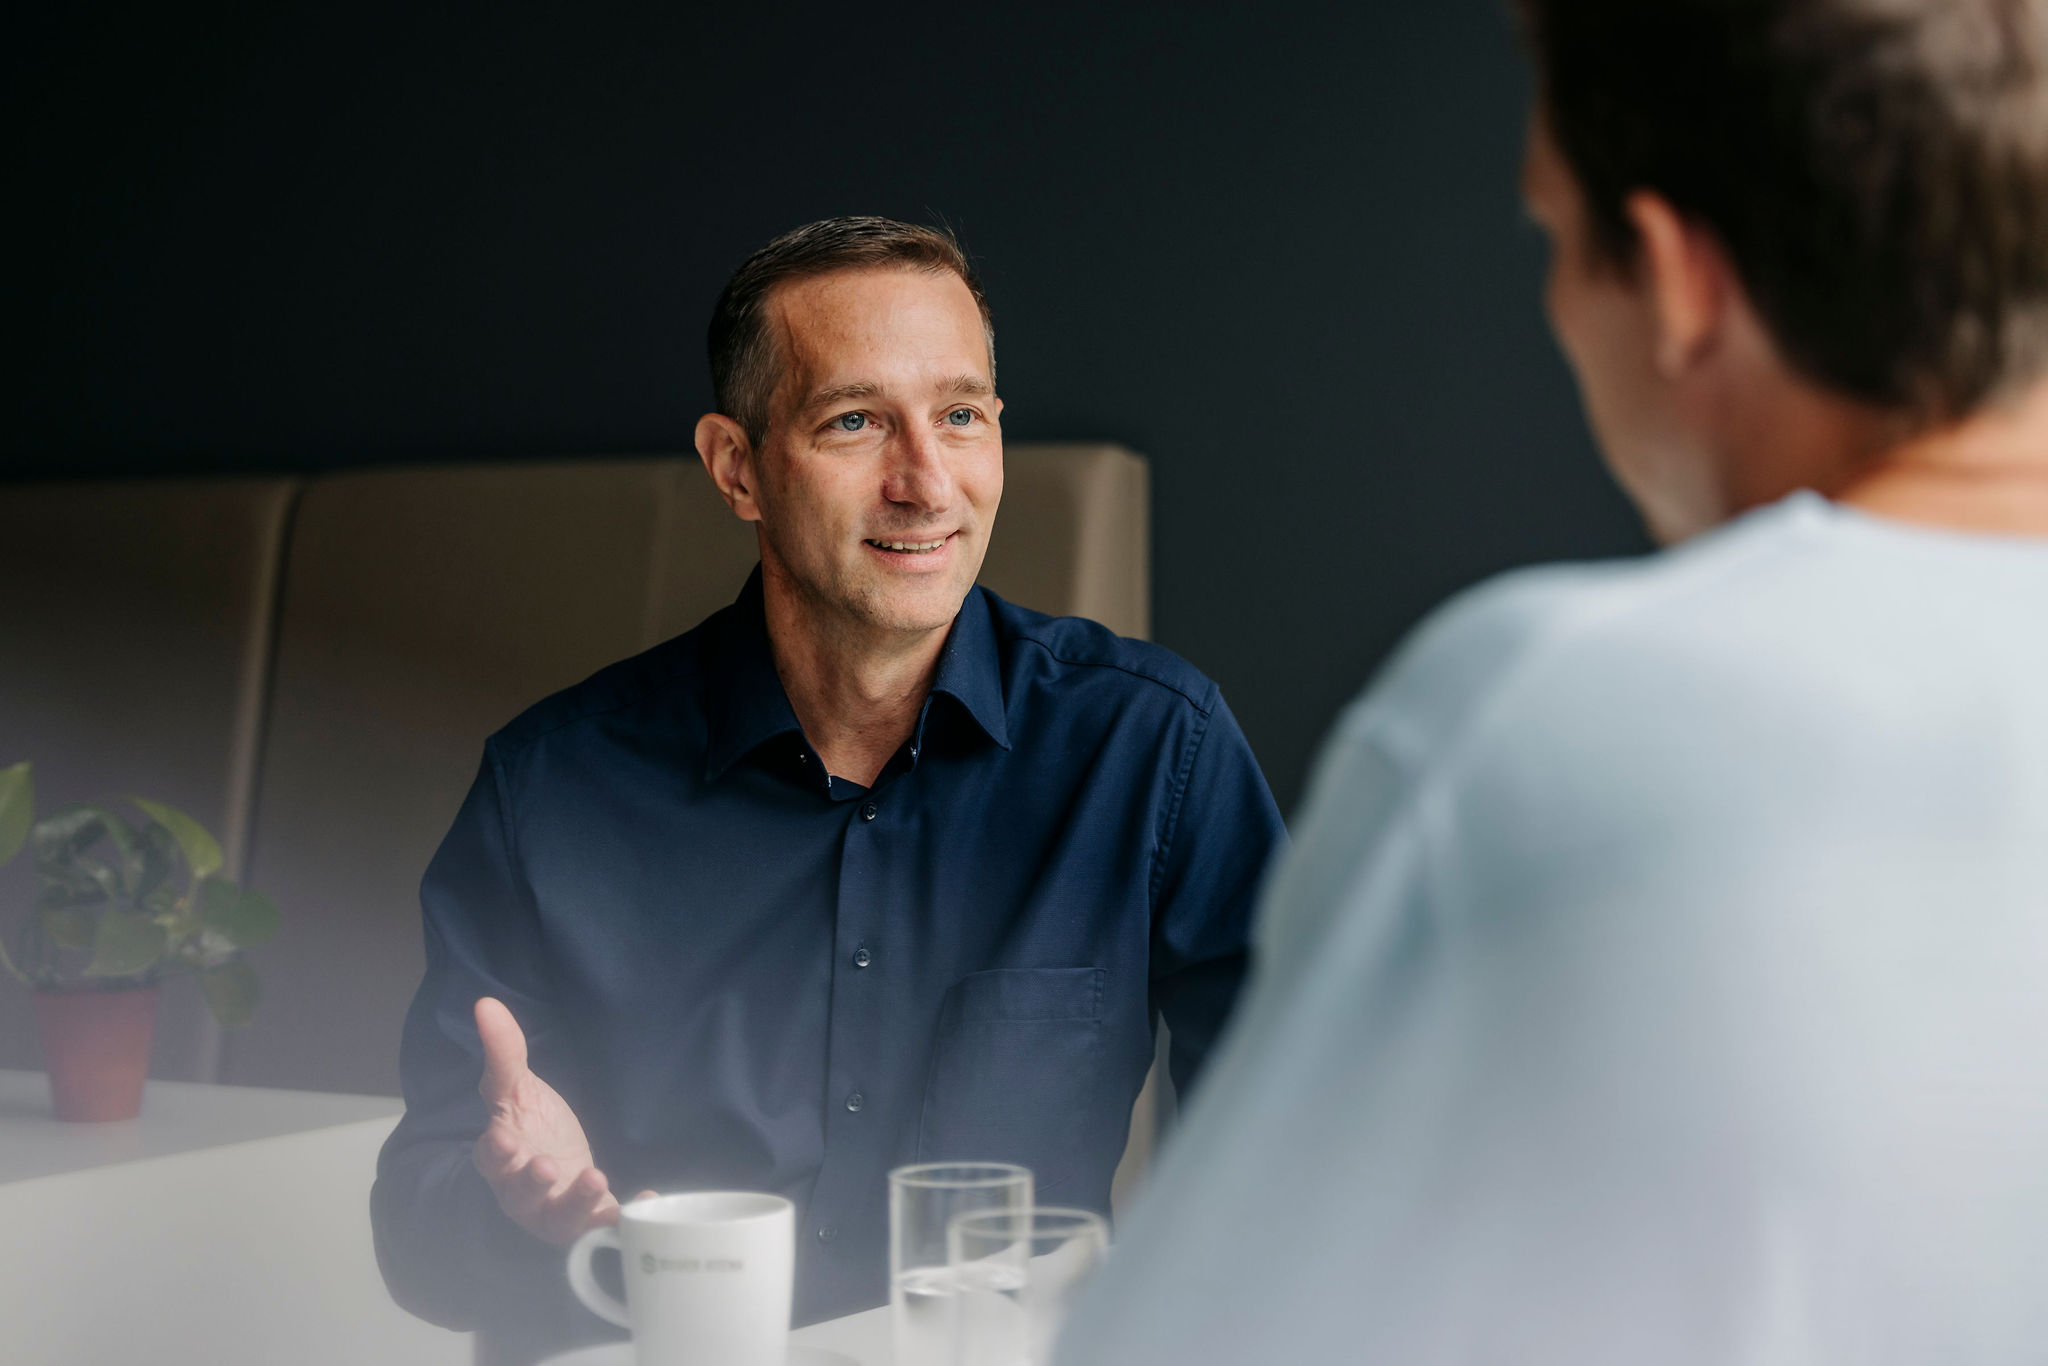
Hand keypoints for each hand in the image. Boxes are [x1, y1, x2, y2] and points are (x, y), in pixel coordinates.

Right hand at [471, 996, 620, 1245]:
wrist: (557, 1167)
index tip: (504, 1141)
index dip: (495, 1153)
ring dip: (576, 1203)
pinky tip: (645, 1198)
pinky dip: (622, 1217)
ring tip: (595, 1179)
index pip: (491, 1159)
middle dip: (531, 1182)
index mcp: (502, 1158)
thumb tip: (486, 1003)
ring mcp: (557, 1210)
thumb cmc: (530, 1128)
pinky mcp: (590, 1219)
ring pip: (560, 1218)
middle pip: (521, 1195)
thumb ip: (504, 1051)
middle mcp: (524, 1192)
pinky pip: (605, 1226)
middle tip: (545, 1166)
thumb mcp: (517, 1088)